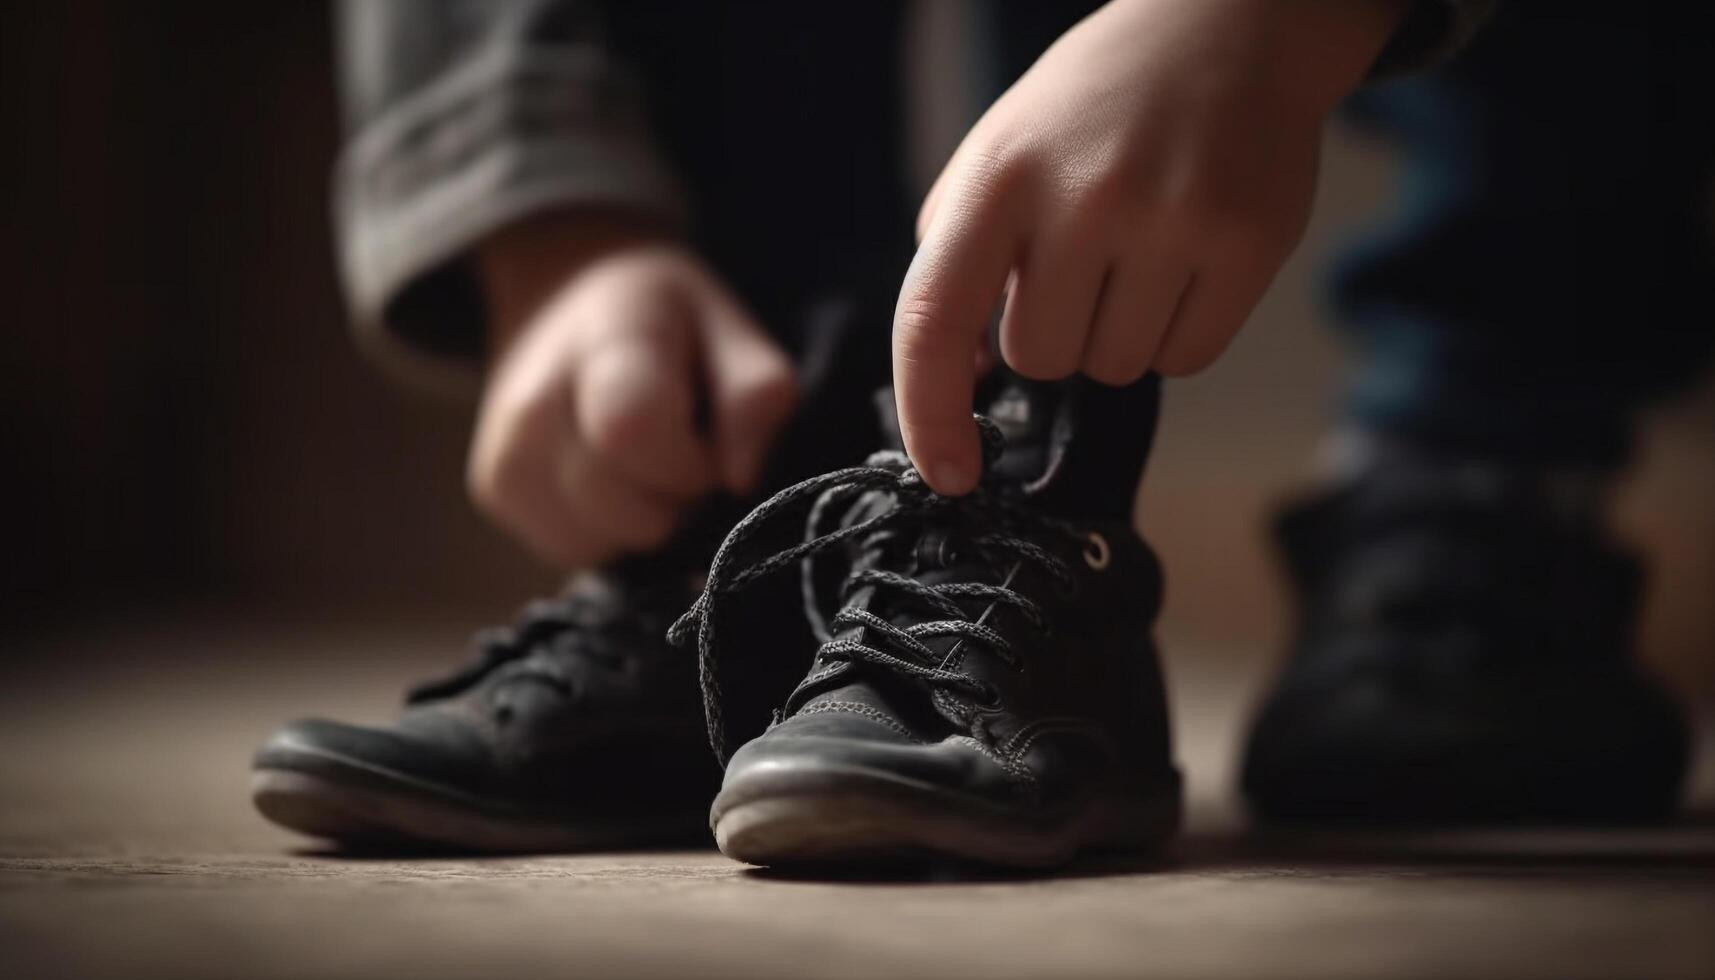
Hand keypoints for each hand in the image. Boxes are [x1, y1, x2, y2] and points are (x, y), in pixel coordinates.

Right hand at [469, 214, 796, 569]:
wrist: (566, 299)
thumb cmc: (665, 320)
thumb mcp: (730, 330)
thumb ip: (755, 397)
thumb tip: (741, 481)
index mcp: (602, 342)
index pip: (632, 432)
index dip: (691, 461)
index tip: (707, 439)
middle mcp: (533, 401)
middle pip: (628, 510)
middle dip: (678, 497)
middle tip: (683, 447)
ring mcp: (504, 452)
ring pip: (602, 544)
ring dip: (644, 519)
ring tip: (645, 457)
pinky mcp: (495, 491)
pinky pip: (575, 550)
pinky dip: (609, 530)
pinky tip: (614, 478)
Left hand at [893, 0, 1406, 493]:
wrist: (1227, 29)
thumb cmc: (1095, 108)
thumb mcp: (997, 153)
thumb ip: (958, 258)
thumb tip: (964, 377)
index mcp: (998, 176)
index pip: (933, 318)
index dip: (928, 412)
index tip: (946, 474)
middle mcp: (1082, 198)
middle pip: (1041, 360)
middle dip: (1054, 329)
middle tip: (1083, 258)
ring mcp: (1171, 221)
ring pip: (1114, 369)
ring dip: (1117, 334)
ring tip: (1137, 249)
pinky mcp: (1246, 245)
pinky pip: (1187, 360)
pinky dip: (1176, 333)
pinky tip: (1182, 262)